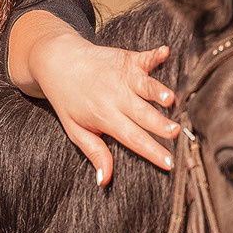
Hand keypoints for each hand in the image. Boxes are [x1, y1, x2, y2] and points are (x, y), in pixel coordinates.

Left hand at [28, 31, 178, 185]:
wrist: (57, 61)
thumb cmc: (67, 99)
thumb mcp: (76, 129)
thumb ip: (94, 152)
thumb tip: (104, 180)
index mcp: (104, 117)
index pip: (132, 138)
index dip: (151, 151)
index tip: (169, 163)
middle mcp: (115, 97)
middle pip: (142, 113)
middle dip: (159, 124)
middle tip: (175, 132)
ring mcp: (121, 76)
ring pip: (145, 86)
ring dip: (158, 91)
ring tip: (170, 99)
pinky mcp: (126, 59)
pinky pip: (143, 58)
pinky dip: (154, 55)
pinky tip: (165, 52)